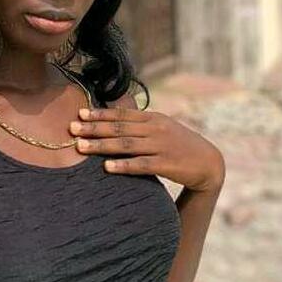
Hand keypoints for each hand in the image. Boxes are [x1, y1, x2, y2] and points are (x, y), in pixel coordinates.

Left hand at [69, 106, 224, 192]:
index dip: (100, 113)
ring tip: (81, 147)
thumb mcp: (161, 128)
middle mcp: (155, 129)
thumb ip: (139, 123)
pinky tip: (107, 167)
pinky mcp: (167, 164)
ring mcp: (161, 145)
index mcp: (152, 118)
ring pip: (126, 145)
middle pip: (119, 128)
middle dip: (93, 128)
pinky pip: (141, 164)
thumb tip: (112, 118)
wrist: (209, 162)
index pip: (121, 114)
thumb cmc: (178, 145)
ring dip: (101, 145)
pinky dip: (123, 165)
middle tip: (72, 128)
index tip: (80, 113)